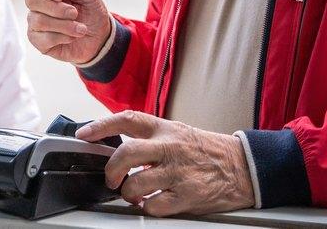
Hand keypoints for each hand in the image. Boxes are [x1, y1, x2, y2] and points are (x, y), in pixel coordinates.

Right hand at [24, 0, 110, 63]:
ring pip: (39, 21)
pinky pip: (43, 38)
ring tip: (81, 29)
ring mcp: (35, 23)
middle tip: (74, 13)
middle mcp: (37, 4)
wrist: (99, 38)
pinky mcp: (38, 41)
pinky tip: (72, 37)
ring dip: (64, 25)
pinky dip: (62, 37)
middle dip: (56, 8)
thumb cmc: (91, 13)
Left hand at [76, 111, 254, 216]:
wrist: (242, 166)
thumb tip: (117, 146)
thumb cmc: (206, 150)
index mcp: (164, 128)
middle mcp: (169, 147)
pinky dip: (147, 207)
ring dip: (128, 193)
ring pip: (135, 184)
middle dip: (111, 170)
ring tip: (135, 193)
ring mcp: (178, 172)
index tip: (83, 134)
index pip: (126, 119)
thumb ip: (150, 137)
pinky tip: (152, 202)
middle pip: (125, 154)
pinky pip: (153, 206)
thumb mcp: (177, 131)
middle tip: (110, 178)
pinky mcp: (187, 195)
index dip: (100, 125)